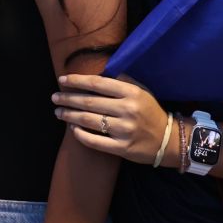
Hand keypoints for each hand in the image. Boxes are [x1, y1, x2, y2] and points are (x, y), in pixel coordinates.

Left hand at [53, 73, 172, 164]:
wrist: (168, 140)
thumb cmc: (150, 112)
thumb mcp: (141, 90)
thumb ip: (121, 81)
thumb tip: (96, 75)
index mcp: (131, 93)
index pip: (98, 83)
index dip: (77, 81)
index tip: (62, 80)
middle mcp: (127, 110)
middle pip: (89, 102)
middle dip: (68, 99)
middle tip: (54, 97)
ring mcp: (124, 130)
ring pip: (89, 121)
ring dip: (69, 115)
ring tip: (58, 112)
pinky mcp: (122, 148)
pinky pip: (95, 141)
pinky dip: (81, 134)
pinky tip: (72, 128)